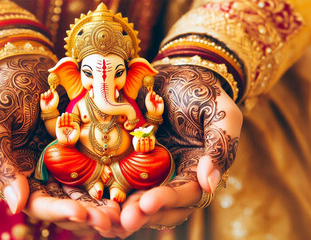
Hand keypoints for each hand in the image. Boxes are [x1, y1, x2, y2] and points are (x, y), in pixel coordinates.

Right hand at [0, 55, 114, 233]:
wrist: (23, 68)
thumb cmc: (2, 94)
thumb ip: (0, 162)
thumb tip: (16, 207)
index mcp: (18, 176)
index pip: (38, 204)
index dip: (59, 213)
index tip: (82, 213)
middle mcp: (42, 176)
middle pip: (65, 205)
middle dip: (88, 215)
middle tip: (112, 220)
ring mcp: (63, 164)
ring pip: (83, 194)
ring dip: (102, 206)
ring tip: (123, 212)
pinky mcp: (80, 151)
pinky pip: (96, 170)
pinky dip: (110, 183)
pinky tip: (126, 190)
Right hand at [56, 112, 79, 144]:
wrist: (68, 143)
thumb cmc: (74, 138)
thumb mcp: (77, 130)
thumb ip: (76, 125)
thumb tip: (71, 122)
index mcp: (71, 127)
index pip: (70, 121)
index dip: (70, 117)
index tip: (70, 114)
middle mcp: (66, 127)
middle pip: (66, 120)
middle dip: (66, 116)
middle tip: (66, 112)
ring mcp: (62, 128)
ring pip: (62, 121)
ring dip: (62, 117)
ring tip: (63, 114)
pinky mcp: (58, 130)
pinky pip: (58, 124)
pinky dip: (58, 121)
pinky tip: (59, 117)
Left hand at [120, 64, 242, 233]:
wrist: (175, 77)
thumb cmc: (202, 93)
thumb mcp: (221, 113)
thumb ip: (220, 146)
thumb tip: (209, 184)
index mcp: (196, 170)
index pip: (185, 193)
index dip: (168, 200)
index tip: (148, 203)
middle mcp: (172, 176)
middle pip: (159, 206)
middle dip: (141, 215)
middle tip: (122, 220)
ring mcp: (148, 169)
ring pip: (136, 198)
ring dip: (121, 211)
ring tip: (103, 220)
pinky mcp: (128, 159)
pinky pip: (117, 178)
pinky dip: (106, 191)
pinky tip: (92, 198)